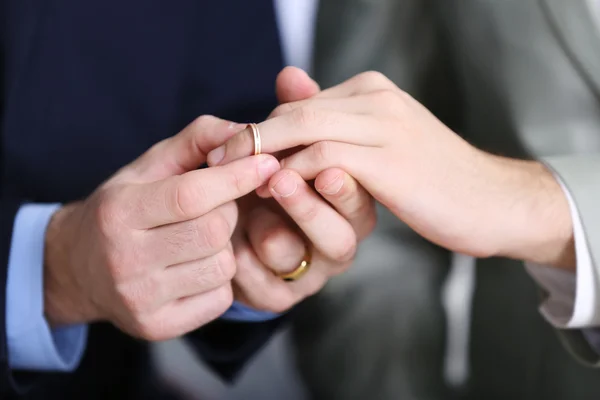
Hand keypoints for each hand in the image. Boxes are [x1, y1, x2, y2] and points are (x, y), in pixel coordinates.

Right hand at [44, 116, 279, 339]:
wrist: (77, 268)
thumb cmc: (123, 208)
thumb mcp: (148, 166)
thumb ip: (196, 140)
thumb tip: (245, 132)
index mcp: (119, 212)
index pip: (190, 195)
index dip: (236, 177)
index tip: (267, 162)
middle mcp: (124, 259)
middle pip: (213, 231)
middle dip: (228, 212)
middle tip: (217, 207)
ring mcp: (140, 298)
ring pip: (222, 266)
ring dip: (225, 247)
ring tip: (201, 239)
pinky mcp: (157, 326)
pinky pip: (221, 298)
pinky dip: (220, 279)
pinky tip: (197, 267)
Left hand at [208, 71, 574, 269]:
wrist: (490, 201)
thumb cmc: (431, 178)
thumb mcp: (380, 145)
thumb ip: (335, 120)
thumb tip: (287, 84)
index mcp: (369, 91)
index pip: (298, 103)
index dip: (260, 129)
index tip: (230, 153)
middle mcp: (375, 99)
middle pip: (292, 110)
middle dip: (248, 138)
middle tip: (214, 163)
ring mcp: (383, 126)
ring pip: (302, 129)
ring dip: (262, 156)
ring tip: (234, 181)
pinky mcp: (389, 161)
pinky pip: (324, 159)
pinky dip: (293, 175)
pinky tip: (275, 193)